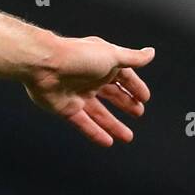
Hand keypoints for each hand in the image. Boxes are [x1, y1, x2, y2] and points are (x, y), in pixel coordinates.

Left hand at [23, 36, 154, 146]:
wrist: (44, 65)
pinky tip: (108, 142)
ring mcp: (77, 94)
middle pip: (111, 95)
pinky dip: (95, 133)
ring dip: (113, 125)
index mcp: (101, 64)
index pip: (123, 77)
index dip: (134, 87)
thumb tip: (150, 53)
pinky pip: (83, 123)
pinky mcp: (65, 108)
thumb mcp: (112, 55)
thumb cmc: (78, 56)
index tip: (145, 98)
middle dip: (125, 103)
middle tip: (138, 113)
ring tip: (128, 137)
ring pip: (99, 113)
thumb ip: (132, 58)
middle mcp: (90, 79)